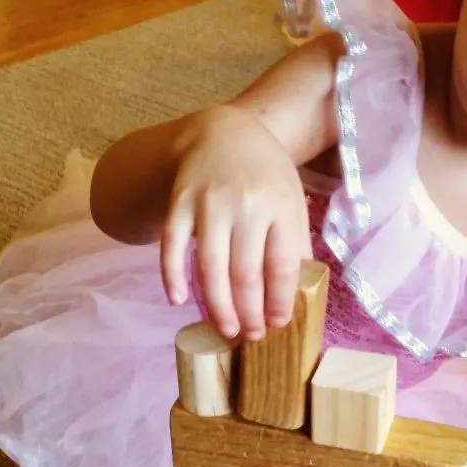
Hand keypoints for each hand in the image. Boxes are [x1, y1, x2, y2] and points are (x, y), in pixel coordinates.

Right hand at [161, 106, 312, 340]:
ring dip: (217, 304)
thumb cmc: (264, 175)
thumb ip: (294, 243)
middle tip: (251, 335)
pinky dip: (172, 275)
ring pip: (210, 266)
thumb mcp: (292, 201)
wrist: (224, 131)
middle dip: (249, 312)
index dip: (279, 300)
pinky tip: (178, 299)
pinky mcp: (179, 202)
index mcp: (280, 207)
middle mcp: (245, 205)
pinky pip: (172, 244)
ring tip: (225, 329)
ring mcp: (209, 203)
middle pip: (245, 272)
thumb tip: (293, 294)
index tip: (278, 324)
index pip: (281, 265)